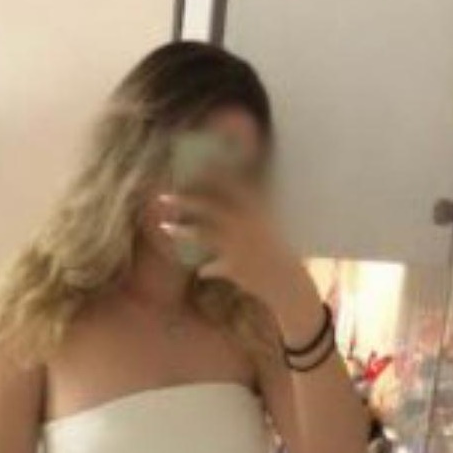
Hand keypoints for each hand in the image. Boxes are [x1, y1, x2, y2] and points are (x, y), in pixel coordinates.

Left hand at [158, 184, 300, 313]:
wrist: (290, 281)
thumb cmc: (275, 252)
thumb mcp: (265, 225)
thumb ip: (246, 213)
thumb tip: (225, 203)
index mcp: (254, 209)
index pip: (226, 186)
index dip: (206, 177)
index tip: (186, 171)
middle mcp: (245, 224)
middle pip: (209, 207)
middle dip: (185, 200)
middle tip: (162, 197)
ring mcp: (239, 246)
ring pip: (204, 235)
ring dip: (182, 231)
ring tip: (164, 227)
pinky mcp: (235, 268)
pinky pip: (212, 267)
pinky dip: (207, 270)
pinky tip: (201, 271)